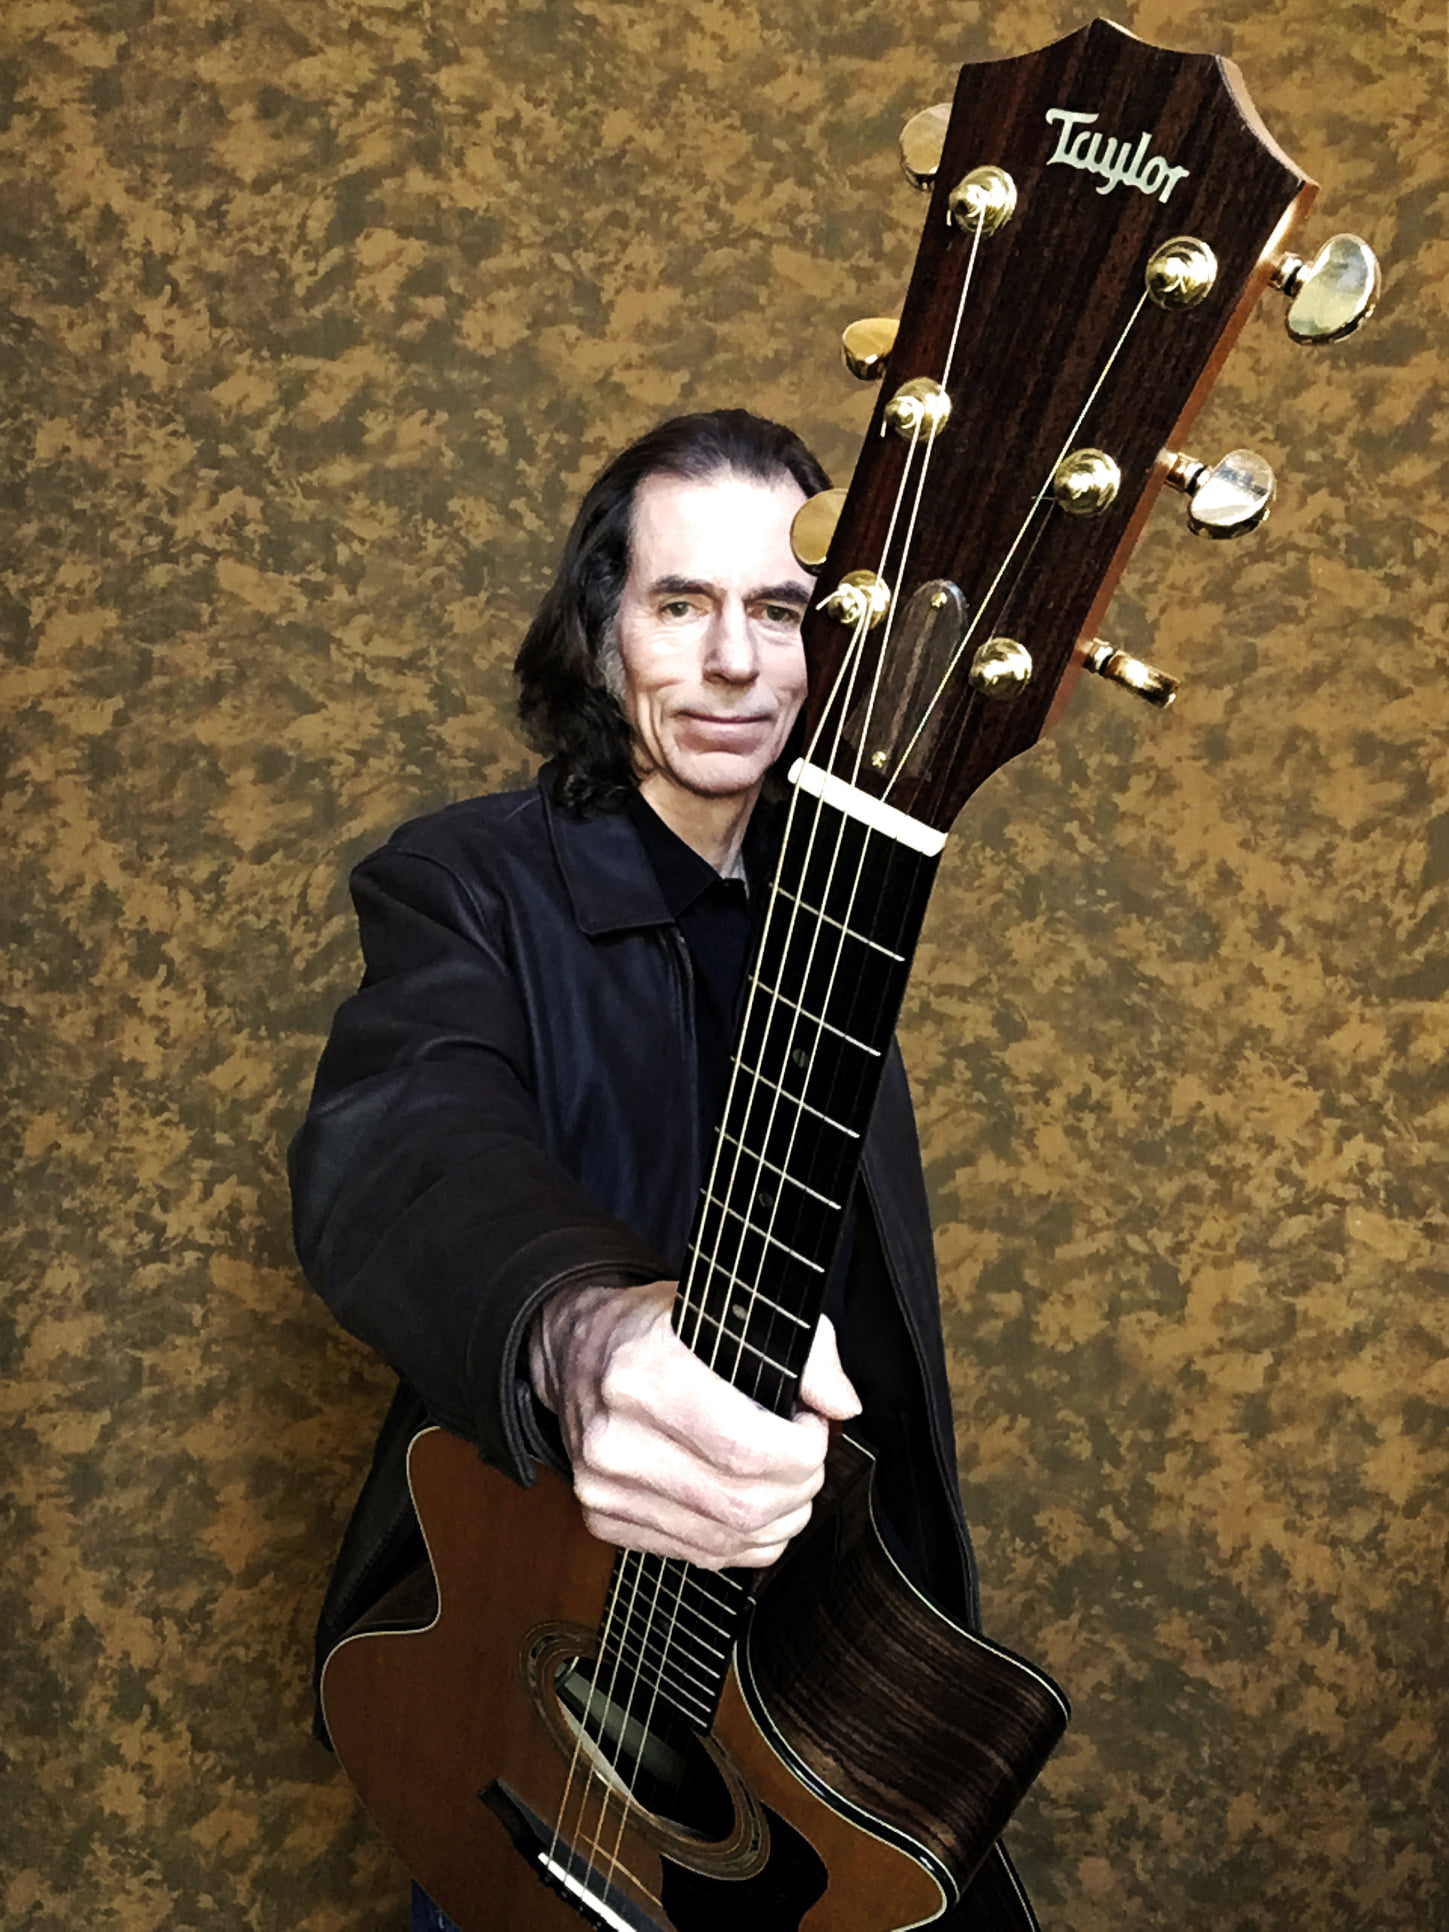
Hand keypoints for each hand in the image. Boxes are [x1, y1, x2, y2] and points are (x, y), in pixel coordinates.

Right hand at [528, 1279, 859, 1568]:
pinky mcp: (605, 1521)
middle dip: (800, 1486)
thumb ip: (804, 1349)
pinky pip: (704, 1557)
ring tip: (785, 1479)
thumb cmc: (656, 1329)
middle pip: (743, 1504)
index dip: (802, 1449)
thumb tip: (842, 1405)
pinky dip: (747, 1540)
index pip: (746, 1448)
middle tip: (806, 1455)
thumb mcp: (730, 1309)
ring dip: (780, 1517)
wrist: (578, 1353)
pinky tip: (752, 1505)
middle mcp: (615, 1439)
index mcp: (642, 1374)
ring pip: (730, 1539)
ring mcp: (605, 1489)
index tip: (811, 1426)